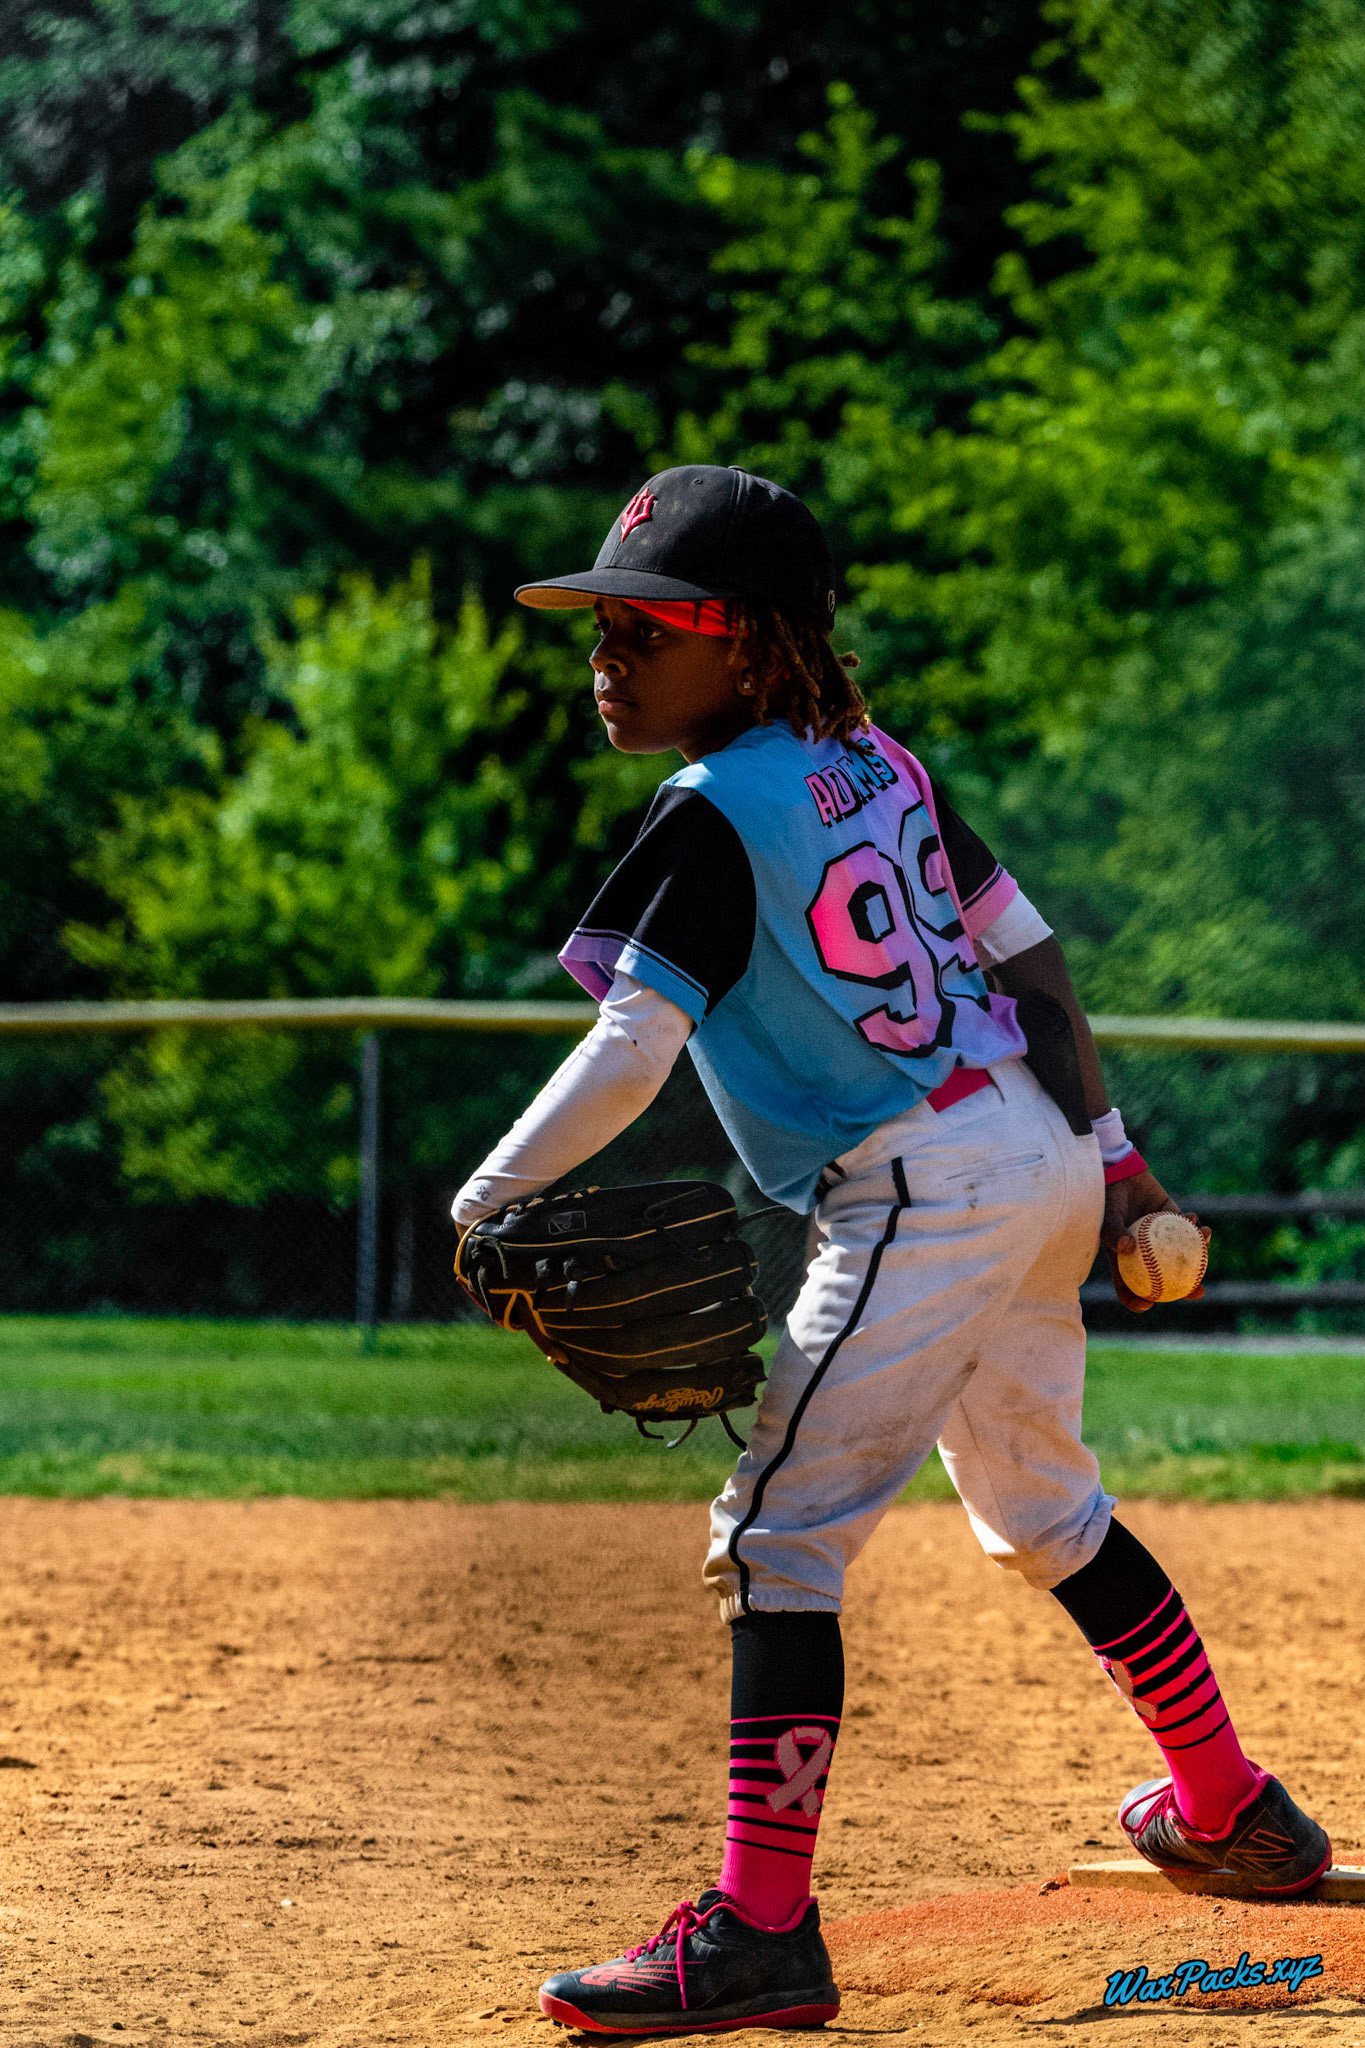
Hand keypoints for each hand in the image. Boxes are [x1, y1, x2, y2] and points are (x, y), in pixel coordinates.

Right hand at [1100, 1168, 1211, 1312]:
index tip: (1148, 1304)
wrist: (1118, 1172)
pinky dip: (1194, 1225)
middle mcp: (1147, 1253)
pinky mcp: (1172, 1219)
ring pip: (1184, 1252)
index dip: (1138, 1301)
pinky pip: (1187, 1226)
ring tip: (1206, 1243)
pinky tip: (1196, 1220)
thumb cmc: (1107, 1198)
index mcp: (1128, 1260)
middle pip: (1168, 1278)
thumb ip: (1114, 1234)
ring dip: (1200, 1252)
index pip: (1131, 1287)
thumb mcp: (1106, 1217)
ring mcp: (1163, 1238)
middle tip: (1199, 1291)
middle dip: (1187, 1289)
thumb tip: (1129, 1249)